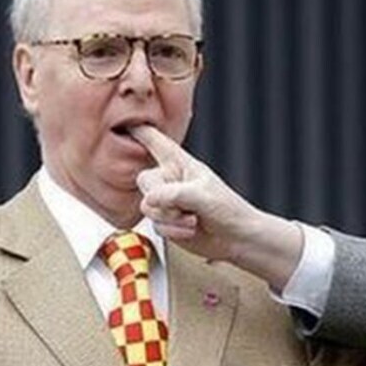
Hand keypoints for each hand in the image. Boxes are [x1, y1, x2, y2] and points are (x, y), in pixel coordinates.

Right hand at [131, 125, 304, 290]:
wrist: (237, 238)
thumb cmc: (229, 210)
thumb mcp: (203, 196)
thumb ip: (174, 194)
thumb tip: (149, 199)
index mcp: (182, 164)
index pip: (158, 143)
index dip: (142, 133)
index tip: (128, 126)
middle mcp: (172, 181)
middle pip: (144, 181)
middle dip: (162, 199)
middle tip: (184, 207)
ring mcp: (169, 202)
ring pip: (148, 207)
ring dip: (170, 218)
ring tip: (193, 219)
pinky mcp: (167, 221)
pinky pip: (156, 225)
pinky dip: (173, 230)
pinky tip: (190, 229)